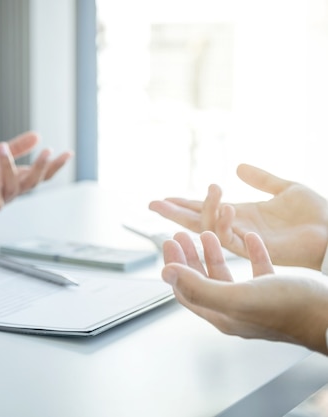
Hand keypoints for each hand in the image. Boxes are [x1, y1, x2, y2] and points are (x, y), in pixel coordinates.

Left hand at [0, 131, 72, 213]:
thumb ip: (17, 147)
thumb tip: (37, 135)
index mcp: (18, 178)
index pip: (41, 174)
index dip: (55, 165)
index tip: (68, 153)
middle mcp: (12, 191)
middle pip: (31, 182)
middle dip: (40, 167)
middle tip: (46, 151)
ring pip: (11, 188)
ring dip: (8, 168)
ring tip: (2, 149)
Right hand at [149, 163, 327, 269]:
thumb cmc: (316, 215)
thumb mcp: (286, 188)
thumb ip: (261, 179)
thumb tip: (238, 167)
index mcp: (242, 214)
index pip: (205, 209)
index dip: (183, 203)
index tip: (163, 199)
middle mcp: (237, 227)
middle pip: (196, 221)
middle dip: (173, 213)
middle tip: (152, 204)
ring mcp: (242, 237)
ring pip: (207, 227)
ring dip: (198, 210)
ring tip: (201, 194)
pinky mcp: (251, 245)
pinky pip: (225, 234)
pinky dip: (218, 220)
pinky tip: (221, 205)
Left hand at [162, 231, 327, 353]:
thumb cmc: (288, 308)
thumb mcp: (237, 296)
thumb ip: (199, 286)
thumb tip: (166, 273)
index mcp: (222, 314)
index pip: (185, 290)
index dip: (174, 266)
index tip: (168, 241)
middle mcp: (236, 310)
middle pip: (202, 281)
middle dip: (189, 256)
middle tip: (179, 234)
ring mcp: (256, 302)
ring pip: (227, 274)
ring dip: (215, 252)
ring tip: (209, 233)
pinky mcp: (277, 292)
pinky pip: (259, 270)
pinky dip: (252, 252)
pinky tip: (251, 237)